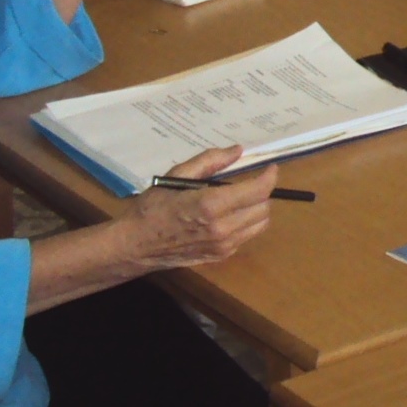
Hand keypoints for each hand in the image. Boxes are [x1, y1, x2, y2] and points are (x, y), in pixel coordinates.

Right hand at [123, 147, 275, 268]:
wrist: (136, 244)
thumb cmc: (153, 207)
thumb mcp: (177, 176)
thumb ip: (209, 161)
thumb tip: (238, 150)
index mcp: (211, 205)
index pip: (258, 191)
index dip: (269, 177)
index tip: (270, 167)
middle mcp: (222, 228)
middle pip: (264, 208)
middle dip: (262, 192)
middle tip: (251, 183)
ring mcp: (224, 246)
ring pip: (260, 224)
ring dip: (257, 209)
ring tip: (241, 199)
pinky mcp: (221, 256)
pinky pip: (246, 236)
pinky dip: (246, 223)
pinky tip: (229, 216)